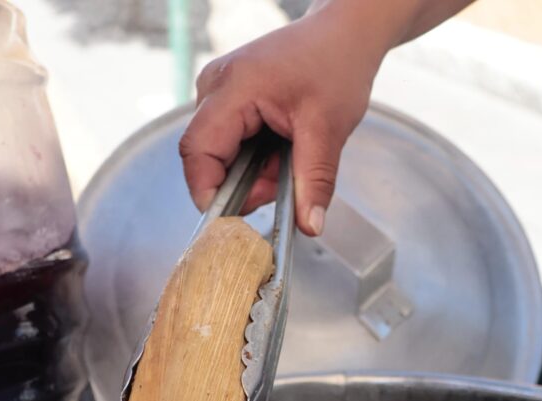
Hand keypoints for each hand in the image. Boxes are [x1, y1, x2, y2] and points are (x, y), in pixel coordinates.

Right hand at [180, 8, 386, 235]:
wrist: (343, 34)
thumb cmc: (335, 63)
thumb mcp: (329, 128)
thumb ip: (314, 180)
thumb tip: (308, 225)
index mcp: (233, 86)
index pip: (198, 150)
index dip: (207, 192)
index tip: (230, 223)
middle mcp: (215, 86)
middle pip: (206, 156)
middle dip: (241, 184)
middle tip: (279, 187)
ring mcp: (219, 91)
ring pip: (220, 154)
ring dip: (251, 172)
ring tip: (288, 158)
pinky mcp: (228, 99)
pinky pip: (229, 143)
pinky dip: (254, 158)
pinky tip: (280, 148)